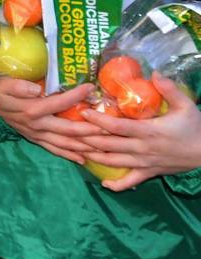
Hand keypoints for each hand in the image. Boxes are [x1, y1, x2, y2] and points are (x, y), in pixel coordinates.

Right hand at [0, 79, 101, 163]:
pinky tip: (84, 159)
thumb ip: (19, 86)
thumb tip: (37, 90)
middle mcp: (38, 125)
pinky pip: (55, 150)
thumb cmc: (0, 91)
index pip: (59, 103)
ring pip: (65, 143)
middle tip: (110, 128)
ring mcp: (38, 135)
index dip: (76, 95)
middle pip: (69, 129)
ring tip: (104, 146)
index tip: (91, 88)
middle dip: (91, 130)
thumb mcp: (4, 84)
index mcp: (32, 110)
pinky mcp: (37, 140)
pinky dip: (70, 155)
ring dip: (85, 145)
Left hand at [79, 73, 200, 190]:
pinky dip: (117, 184)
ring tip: (76, 150)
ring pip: (114, 162)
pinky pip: (131, 181)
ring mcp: (145, 163)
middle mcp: (142, 148)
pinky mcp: (150, 172)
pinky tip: (104, 183)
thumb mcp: (186, 106)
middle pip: (109, 145)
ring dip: (94, 156)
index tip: (83, 112)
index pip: (116, 127)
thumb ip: (170, 89)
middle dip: (87, 138)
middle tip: (69, 131)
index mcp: (148, 131)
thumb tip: (155, 73)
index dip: (98, 121)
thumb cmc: (196, 127)